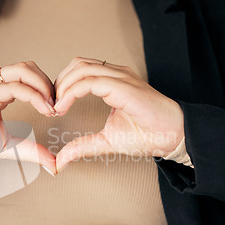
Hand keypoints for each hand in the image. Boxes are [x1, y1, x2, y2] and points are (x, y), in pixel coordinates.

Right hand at [0, 61, 57, 173]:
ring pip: (24, 70)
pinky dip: (35, 95)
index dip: (47, 90)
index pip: (29, 77)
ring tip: (53, 106)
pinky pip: (14, 86)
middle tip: (59, 106)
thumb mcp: (6, 147)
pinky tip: (45, 109)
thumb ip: (30, 151)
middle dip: (49, 84)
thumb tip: (53, 163)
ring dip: (44, 85)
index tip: (57, 110)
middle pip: (29, 67)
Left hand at [53, 57, 183, 171]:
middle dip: (58, 83)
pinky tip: (63, 107)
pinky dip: (71, 92)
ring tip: (55, 108)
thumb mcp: (106, 141)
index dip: (62, 86)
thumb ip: (83, 146)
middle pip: (77, 65)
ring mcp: (120, 77)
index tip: (53, 108)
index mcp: (113, 82)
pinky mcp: (123, 86)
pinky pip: (90, 81)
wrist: (173, 136)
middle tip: (50, 106)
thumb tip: (61, 159)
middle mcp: (116, 74)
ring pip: (81, 68)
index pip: (80, 71)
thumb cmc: (147, 135)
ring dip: (62, 86)